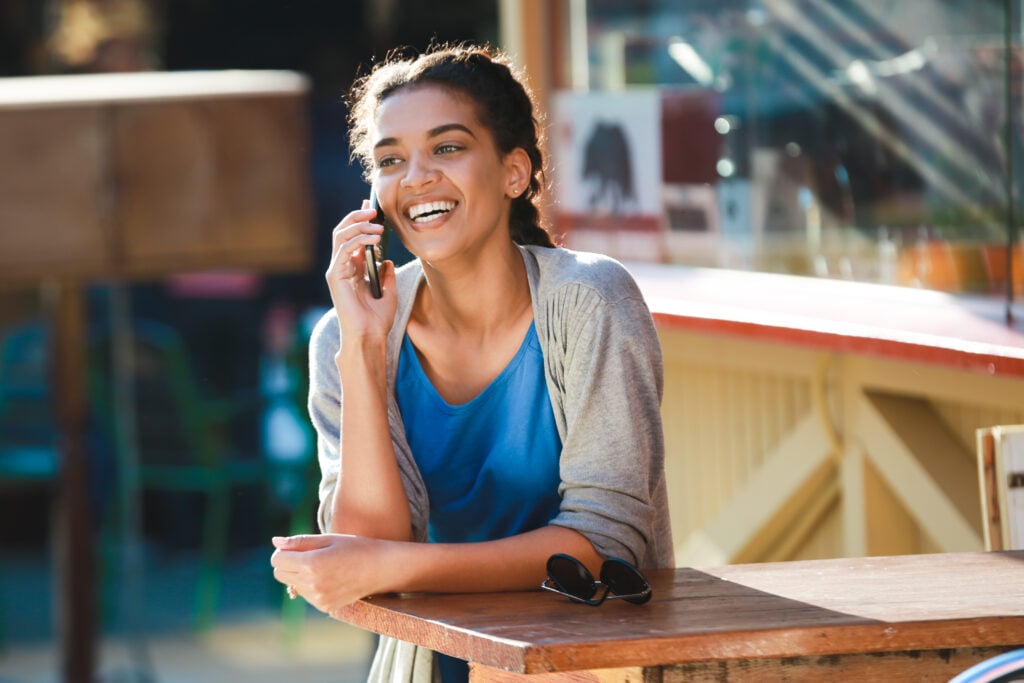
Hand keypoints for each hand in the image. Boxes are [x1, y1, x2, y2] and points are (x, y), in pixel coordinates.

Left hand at [270, 534, 397, 618]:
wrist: (381, 569)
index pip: (277, 559)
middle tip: (308, 554)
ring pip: (292, 585)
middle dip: (288, 563)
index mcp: (312, 564)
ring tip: (323, 566)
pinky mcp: (324, 606)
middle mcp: (312, 584)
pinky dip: (310, 585)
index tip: (298, 546)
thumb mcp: (328, 539)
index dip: (284, 550)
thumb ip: (299, 542)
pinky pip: (305, 594)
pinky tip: (329, 577)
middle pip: (280, 574)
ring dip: (299, 574)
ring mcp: (318, 598)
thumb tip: (275, 541)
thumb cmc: (355, 548)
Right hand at [325, 200, 397, 340]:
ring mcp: (337, 271)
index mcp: (352, 270)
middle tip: (373, 209)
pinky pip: (344, 248)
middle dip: (357, 217)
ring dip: (359, 225)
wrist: (370, 336)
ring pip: (341, 236)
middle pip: (343, 232)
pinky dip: (358, 239)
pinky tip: (374, 238)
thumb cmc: (377, 320)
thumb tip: (389, 260)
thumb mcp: (388, 292)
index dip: (361, 220)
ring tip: (377, 224)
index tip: (372, 208)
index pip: (353, 237)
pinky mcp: (335, 276)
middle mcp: (342, 268)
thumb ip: (386, 274)